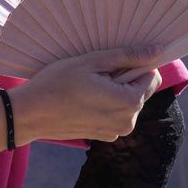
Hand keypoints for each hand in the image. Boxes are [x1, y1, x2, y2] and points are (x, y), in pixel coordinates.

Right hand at [0, 46, 163, 145]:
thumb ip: (127, 56)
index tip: (112, 62)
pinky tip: (82, 99)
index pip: (152, 77)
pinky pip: (113, 113)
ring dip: (113, 91)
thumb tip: (156, 51)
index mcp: (129, 102)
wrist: (31, 114)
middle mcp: (128, 121)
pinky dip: (104, 104)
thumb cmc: (57, 83)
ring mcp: (115, 132)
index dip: (135, 65)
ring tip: (86, 87)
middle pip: (139, 90)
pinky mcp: (104, 136)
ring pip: (125, 102)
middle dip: (123, 79)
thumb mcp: (92, 62)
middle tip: (94, 74)